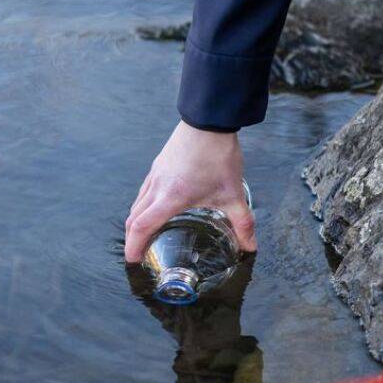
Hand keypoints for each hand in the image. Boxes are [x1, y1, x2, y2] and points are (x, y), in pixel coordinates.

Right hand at [125, 121, 255, 262]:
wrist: (209, 121)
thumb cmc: (218, 155)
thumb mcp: (233, 193)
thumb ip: (242, 223)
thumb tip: (250, 246)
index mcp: (171, 197)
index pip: (142, 226)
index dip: (134, 246)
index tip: (133, 261)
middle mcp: (157, 187)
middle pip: (134, 218)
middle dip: (132, 239)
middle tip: (137, 254)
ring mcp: (156, 174)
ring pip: (137, 203)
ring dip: (136, 222)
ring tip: (144, 235)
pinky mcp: (158, 165)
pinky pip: (143, 190)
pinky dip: (142, 205)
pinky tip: (155, 208)